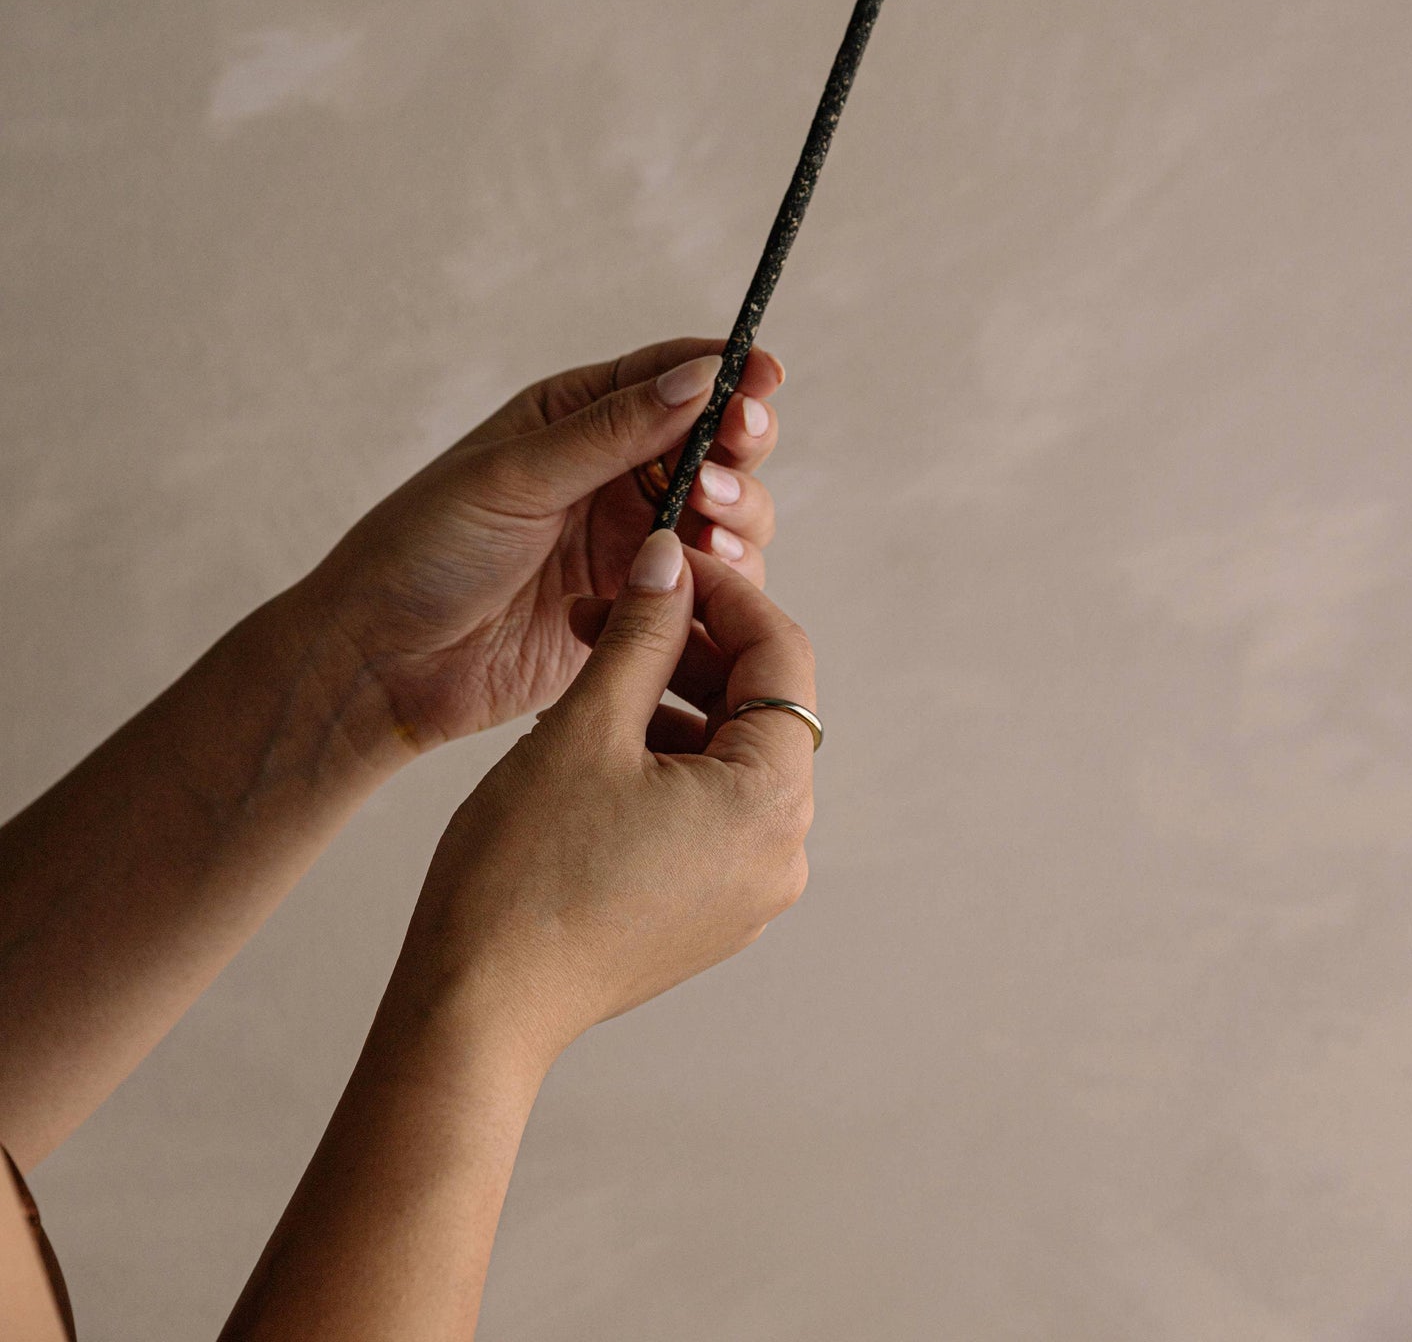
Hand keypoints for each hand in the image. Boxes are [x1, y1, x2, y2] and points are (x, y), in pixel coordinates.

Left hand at [295, 339, 783, 749]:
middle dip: (740, 446)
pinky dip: (723, 580)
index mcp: (576, 417)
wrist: (382, 662)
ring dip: (737, 512)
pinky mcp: (640, 609)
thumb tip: (699, 377)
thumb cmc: (422, 551)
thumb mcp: (513, 477)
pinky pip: (709, 588)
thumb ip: (611, 432)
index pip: (670, 378)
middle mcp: (614, 473)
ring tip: (709, 520)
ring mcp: (630, 541)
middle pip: (716, 444)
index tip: (766, 377)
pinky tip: (702, 578)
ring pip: (725, 515)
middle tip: (731, 458)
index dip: (727, 374)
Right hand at [398, 533, 816, 1070]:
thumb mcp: (586, 725)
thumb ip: (641, 631)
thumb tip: (669, 557)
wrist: (477, 1010)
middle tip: (607, 606)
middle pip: (758, 707)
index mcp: (770, 802)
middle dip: (686, 645)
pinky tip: (593, 735)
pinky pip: (705, 808)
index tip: (664, 555)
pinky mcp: (707, 911)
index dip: (723, 593)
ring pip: (726, 754)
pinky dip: (663, 757)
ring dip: (667, 697)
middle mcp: (781, 852)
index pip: (780, 657)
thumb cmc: (525, 872)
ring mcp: (746, 890)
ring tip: (588, 668)